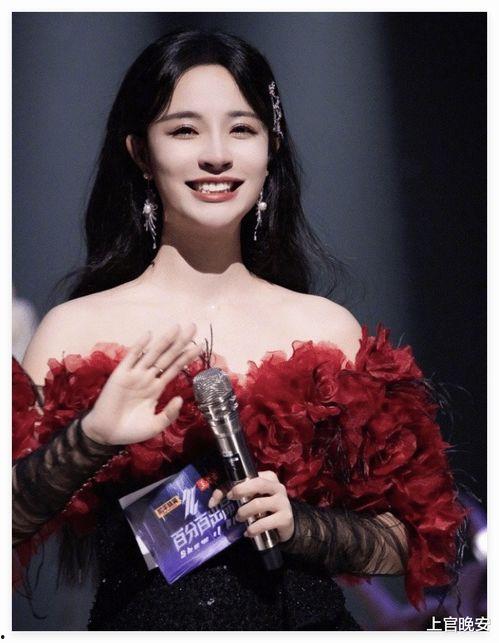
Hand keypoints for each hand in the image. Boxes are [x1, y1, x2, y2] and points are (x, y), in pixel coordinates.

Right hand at [81, 323, 202, 445]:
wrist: (106, 434)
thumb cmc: (130, 430)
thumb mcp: (155, 425)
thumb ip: (169, 414)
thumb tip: (180, 399)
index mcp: (157, 388)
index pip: (175, 368)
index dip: (187, 357)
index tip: (201, 347)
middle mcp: (148, 378)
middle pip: (168, 356)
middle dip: (180, 343)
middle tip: (193, 328)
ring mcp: (135, 375)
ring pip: (153, 354)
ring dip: (165, 341)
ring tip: (177, 328)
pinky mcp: (120, 375)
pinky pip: (131, 358)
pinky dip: (139, 346)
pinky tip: (148, 335)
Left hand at [209, 470, 293, 542]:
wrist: (285, 524)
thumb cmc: (264, 507)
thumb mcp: (251, 498)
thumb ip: (233, 494)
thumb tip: (212, 502)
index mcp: (268, 478)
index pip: (250, 477)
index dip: (236, 484)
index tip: (227, 495)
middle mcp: (277, 487)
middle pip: (257, 484)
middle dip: (240, 491)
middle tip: (231, 501)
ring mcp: (283, 502)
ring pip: (258, 504)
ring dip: (244, 512)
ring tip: (239, 519)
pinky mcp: (285, 517)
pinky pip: (265, 522)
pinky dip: (253, 528)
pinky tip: (248, 532)